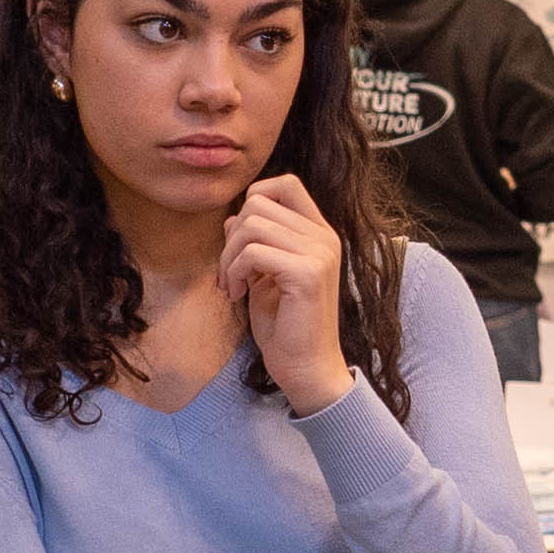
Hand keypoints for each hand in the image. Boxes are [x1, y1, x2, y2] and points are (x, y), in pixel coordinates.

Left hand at [217, 174, 351, 416]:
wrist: (307, 368)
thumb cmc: (286, 325)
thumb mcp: (263, 275)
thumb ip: (253, 243)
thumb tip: (232, 218)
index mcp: (319, 233)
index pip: (285, 184)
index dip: (254, 200)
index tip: (241, 240)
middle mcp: (324, 237)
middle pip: (258, 203)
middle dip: (231, 237)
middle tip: (229, 273)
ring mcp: (318, 253)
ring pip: (251, 225)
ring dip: (229, 257)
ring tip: (231, 285)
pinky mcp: (306, 274)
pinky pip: (252, 253)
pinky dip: (234, 271)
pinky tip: (238, 294)